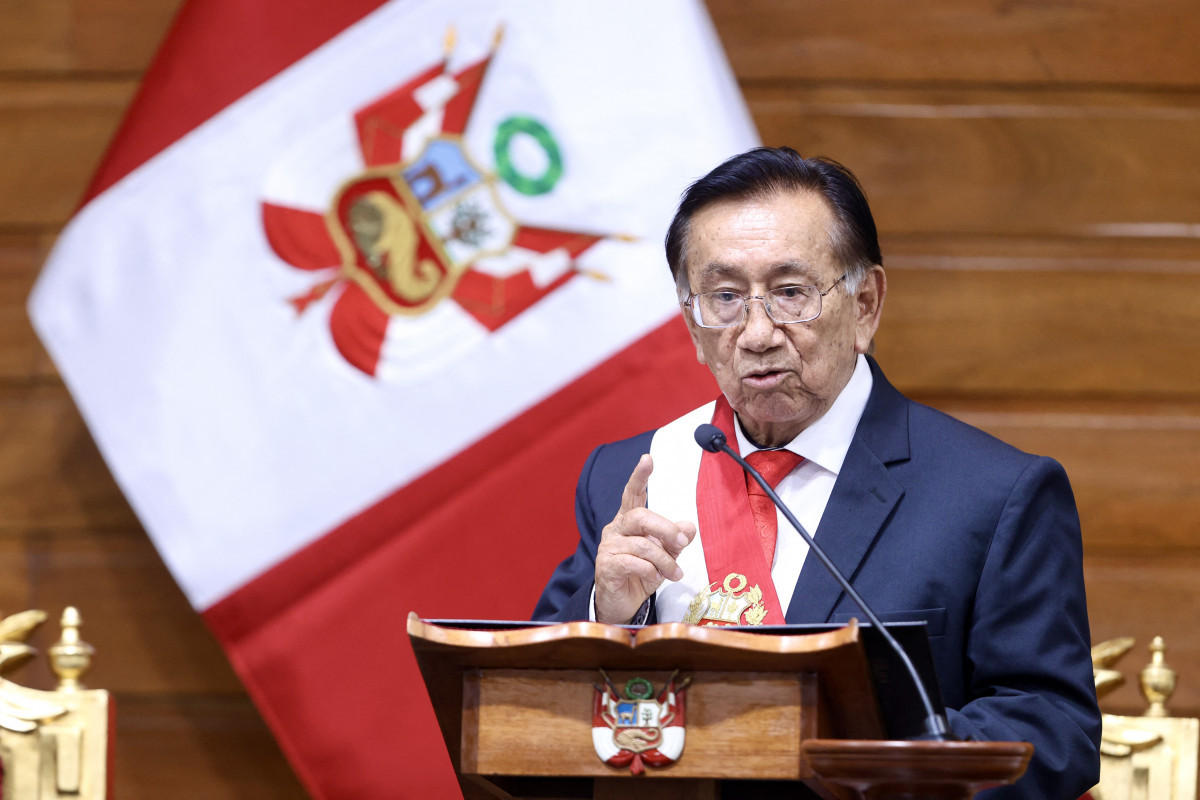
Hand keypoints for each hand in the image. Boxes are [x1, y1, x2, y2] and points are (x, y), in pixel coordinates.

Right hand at [594, 454, 696, 623]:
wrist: (621, 604)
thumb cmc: (641, 575)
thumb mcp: (665, 556)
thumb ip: (675, 540)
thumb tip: (689, 526)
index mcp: (629, 521)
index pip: (632, 494)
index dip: (639, 476)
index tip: (648, 458)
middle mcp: (616, 529)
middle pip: (641, 516)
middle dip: (666, 528)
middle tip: (681, 542)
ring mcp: (608, 547)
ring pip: (643, 545)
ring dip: (665, 560)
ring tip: (674, 573)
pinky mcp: (606, 566)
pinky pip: (635, 563)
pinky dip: (651, 572)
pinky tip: (656, 578)